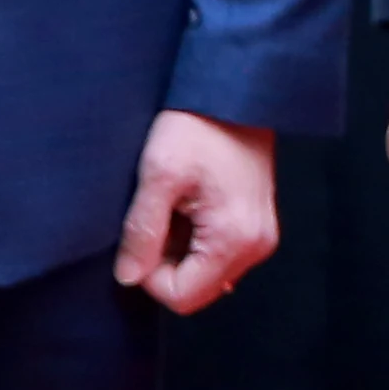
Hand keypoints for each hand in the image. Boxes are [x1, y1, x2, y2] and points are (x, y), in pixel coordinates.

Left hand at [114, 112, 278, 314]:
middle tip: (159, 217)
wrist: (234, 93)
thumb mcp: (159, 174)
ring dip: (180, 253)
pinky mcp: (256, 225)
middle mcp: (256, 246)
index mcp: (234, 239)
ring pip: (206, 275)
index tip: (144, 233)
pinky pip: (218, 256)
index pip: (181, 296)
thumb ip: (142, 232)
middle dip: (166, 266)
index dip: (149, 275)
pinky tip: (189, 207)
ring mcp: (260, 236)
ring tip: (175, 208)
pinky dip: (196, 242)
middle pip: (196, 290)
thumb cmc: (198, 127)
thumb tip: (128, 278)